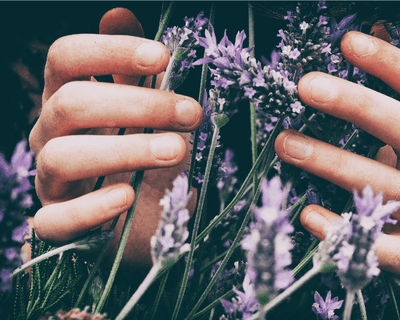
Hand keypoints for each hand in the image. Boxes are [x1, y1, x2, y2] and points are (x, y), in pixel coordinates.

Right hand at [29, 8, 201, 274]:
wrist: (139, 216)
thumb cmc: (141, 155)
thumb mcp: (142, 110)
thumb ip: (130, 68)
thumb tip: (119, 13)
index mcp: (69, 100)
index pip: (65, 59)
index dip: (108, 51)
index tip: (163, 56)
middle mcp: (51, 135)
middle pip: (70, 105)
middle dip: (137, 105)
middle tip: (191, 113)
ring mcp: (51, 181)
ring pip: (62, 157)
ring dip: (126, 150)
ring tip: (178, 150)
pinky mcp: (58, 223)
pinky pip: (55, 221)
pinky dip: (92, 207)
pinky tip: (127, 197)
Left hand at [275, 31, 399, 296]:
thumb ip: (394, 91)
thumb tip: (372, 30)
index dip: (391, 63)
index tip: (348, 42)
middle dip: (358, 105)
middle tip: (306, 87)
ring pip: (387, 186)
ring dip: (333, 162)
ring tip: (285, 143)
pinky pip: (378, 246)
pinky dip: (340, 229)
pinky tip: (307, 214)